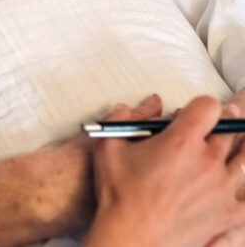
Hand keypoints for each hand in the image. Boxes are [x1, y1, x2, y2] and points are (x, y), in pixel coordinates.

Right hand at [85, 96, 244, 246]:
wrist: (131, 237)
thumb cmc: (119, 195)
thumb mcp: (107, 148)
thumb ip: (119, 119)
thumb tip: (128, 107)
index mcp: (182, 141)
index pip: (210, 107)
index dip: (203, 105)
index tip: (196, 112)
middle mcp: (208, 161)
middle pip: (232, 129)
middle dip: (225, 122)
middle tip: (218, 124)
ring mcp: (223, 188)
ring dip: (239, 149)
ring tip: (232, 147)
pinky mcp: (229, 213)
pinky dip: (244, 187)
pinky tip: (235, 181)